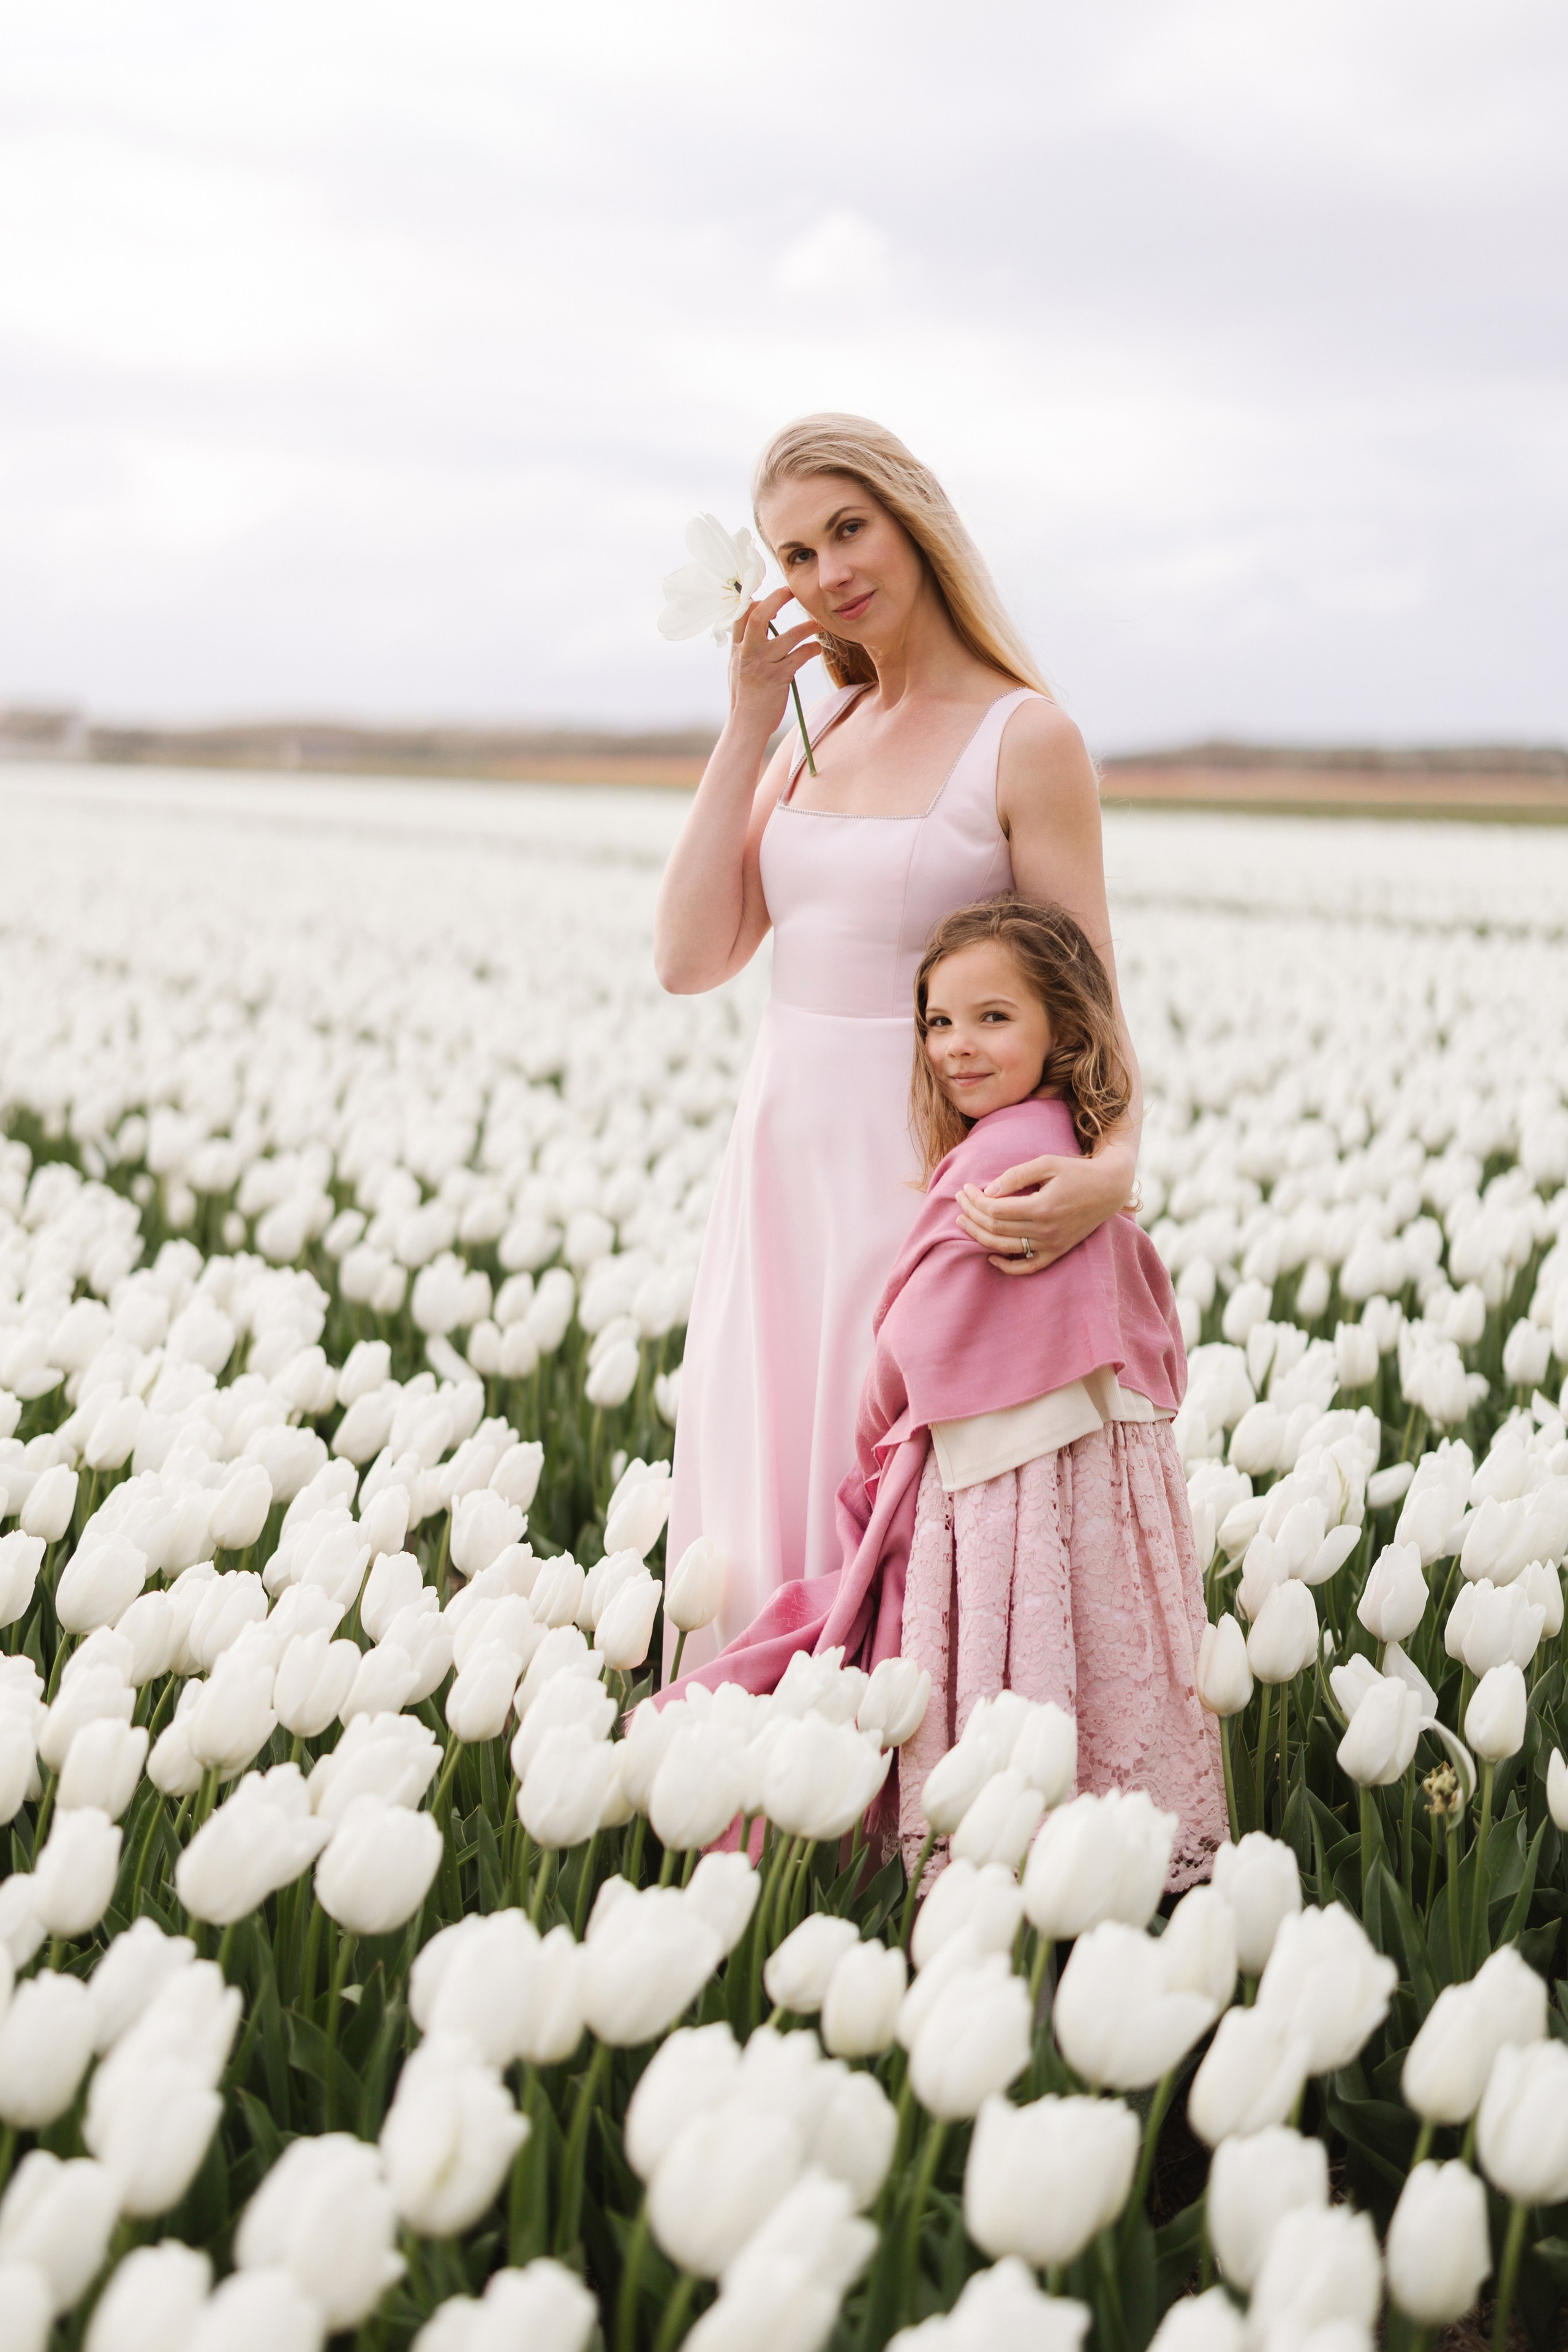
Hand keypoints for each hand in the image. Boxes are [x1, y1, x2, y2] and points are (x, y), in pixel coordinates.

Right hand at [726, 588, 819, 737]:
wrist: (746, 724)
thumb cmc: (745, 696)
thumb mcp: (737, 666)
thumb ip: (744, 645)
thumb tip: (752, 623)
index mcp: (737, 648)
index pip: (742, 614)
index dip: (757, 600)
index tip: (774, 601)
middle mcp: (748, 653)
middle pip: (759, 616)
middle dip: (777, 599)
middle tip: (792, 592)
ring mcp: (763, 665)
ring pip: (788, 636)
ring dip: (807, 627)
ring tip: (818, 625)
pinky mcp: (779, 678)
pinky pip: (800, 656)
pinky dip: (812, 650)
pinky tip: (817, 649)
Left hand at [955, 1147, 1135, 1275]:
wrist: (1109, 1188)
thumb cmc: (1076, 1171)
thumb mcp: (1047, 1163)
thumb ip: (1016, 1175)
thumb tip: (988, 1191)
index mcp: (1043, 1207)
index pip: (996, 1210)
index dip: (975, 1200)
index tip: (966, 1188)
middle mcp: (1047, 1230)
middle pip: (996, 1228)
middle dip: (972, 1214)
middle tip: (959, 1200)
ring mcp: (1052, 1245)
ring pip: (1006, 1248)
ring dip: (980, 1237)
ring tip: (963, 1222)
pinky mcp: (1057, 1251)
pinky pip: (1028, 1266)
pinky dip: (1007, 1266)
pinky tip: (990, 1256)